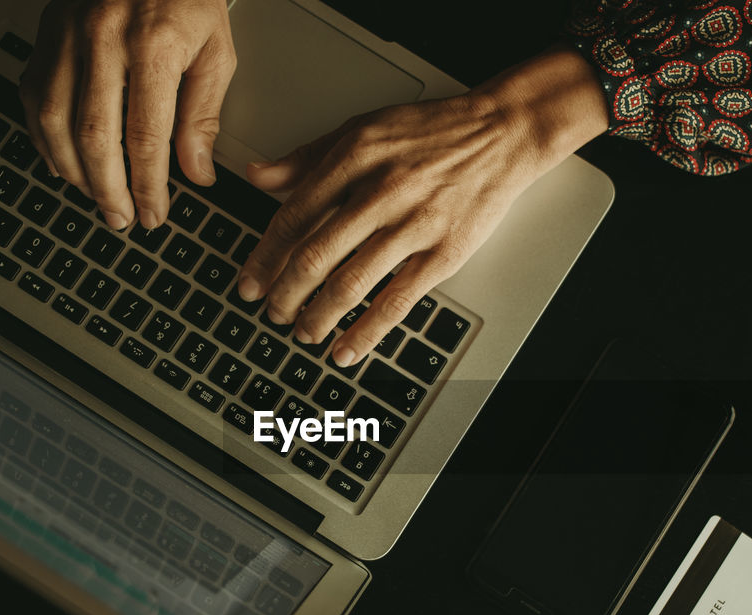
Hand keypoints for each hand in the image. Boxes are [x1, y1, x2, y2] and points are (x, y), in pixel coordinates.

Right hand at [19, 0, 234, 229]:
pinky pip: (35, 97)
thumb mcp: (216, 51)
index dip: (148, 186)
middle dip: (107, 190)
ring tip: (96, 198)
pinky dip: (45, 139)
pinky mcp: (46, 32)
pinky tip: (64, 162)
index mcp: (153, 44)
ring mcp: (67, 33)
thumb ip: (204, 115)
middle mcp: (103, 37)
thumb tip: (196, 172)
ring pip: (55, 121)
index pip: (145, 136)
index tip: (154, 213)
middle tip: (122, 218)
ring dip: (73, 172)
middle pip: (94, 137)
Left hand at [236, 46, 609, 367]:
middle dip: (285, 294)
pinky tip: (346, 348)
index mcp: (353, 158)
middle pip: (315, 256)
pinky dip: (365, 331)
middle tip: (272, 313)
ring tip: (303, 332)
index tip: (250, 282)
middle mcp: (380, 192)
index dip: (265, 257)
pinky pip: (396, 301)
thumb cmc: (432, 132)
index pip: (293, 217)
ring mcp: (413, 225)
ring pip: (350, 283)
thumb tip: (257, 176)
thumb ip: (307, 157)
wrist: (500, 133)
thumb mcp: (362, 128)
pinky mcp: (443, 253)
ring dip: (317, 316)